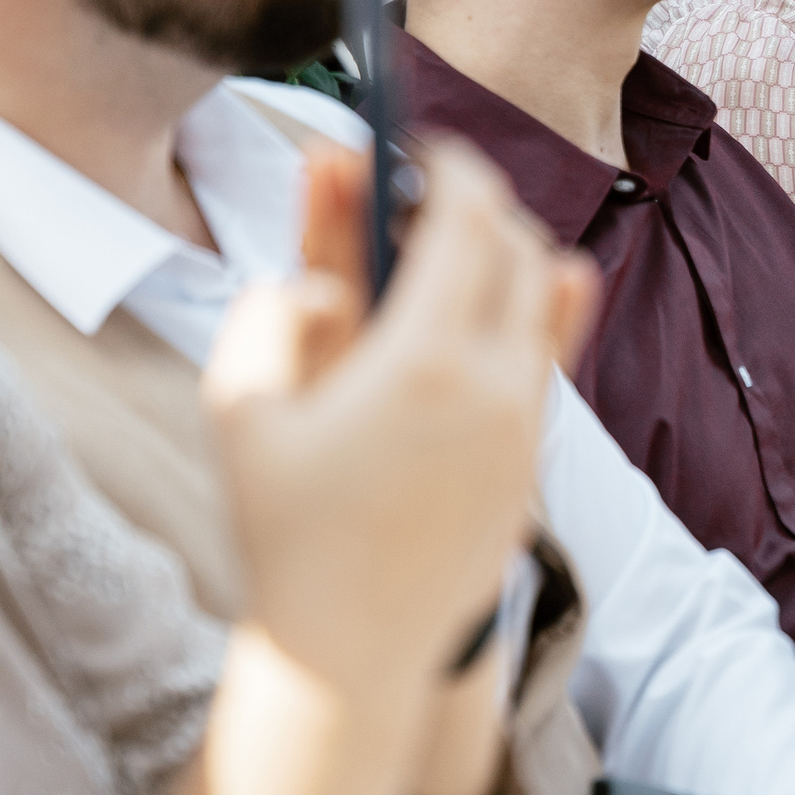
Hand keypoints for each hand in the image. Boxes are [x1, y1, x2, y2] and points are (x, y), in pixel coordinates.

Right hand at [182, 143, 594, 794]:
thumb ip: (279, 307)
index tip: (419, 142)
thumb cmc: (283, 527)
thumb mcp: (245, 405)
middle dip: (477, 203)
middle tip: (427, 186)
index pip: (469, 218)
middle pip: (520, 246)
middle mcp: (497, 387)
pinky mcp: (534, 464)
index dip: (447, 163)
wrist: (347, 652)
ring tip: (453, 241)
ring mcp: (526, 428)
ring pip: (549, 299)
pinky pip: (548, 359)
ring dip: (508, 255)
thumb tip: (320, 250)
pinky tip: (512, 296)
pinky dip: (530, 313)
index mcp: (427, 360)